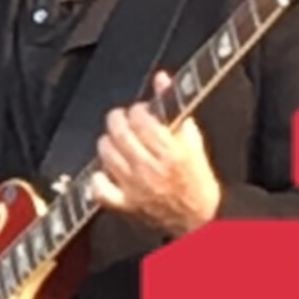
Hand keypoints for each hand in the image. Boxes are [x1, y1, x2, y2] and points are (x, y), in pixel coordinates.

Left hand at [92, 71, 220, 235]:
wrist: (201, 219)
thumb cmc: (197, 180)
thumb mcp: (192, 140)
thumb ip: (174, 107)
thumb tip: (161, 79)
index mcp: (171, 152)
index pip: (141, 119)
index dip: (138, 110)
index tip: (142, 112)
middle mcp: (151, 169)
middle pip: (120, 133)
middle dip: (118, 120)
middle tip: (123, 120)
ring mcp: (135, 189)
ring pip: (106, 155)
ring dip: (108, 143)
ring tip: (116, 142)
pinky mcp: (125, 206)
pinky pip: (99, 190)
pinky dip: (98, 178)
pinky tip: (106, 171)